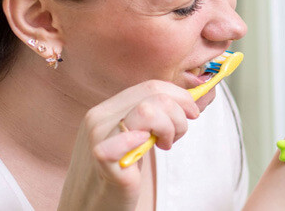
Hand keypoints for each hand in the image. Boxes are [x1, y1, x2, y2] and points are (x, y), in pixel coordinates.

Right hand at [58, 80, 200, 210]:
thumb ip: (149, 117)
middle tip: (176, 136)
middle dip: (179, 113)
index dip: (179, 96)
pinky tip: (150, 149)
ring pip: (149, 109)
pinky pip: (129, 137)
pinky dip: (145, 140)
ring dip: (170, 127)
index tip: (192, 112)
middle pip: (153, 94)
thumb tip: (188, 100)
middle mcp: (99, 117)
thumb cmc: (119, 173)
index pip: (151, 86)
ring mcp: (98, 136)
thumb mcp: (133, 138)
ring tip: (165, 145)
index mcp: (107, 109)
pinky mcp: (103, 158)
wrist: (91, 206)